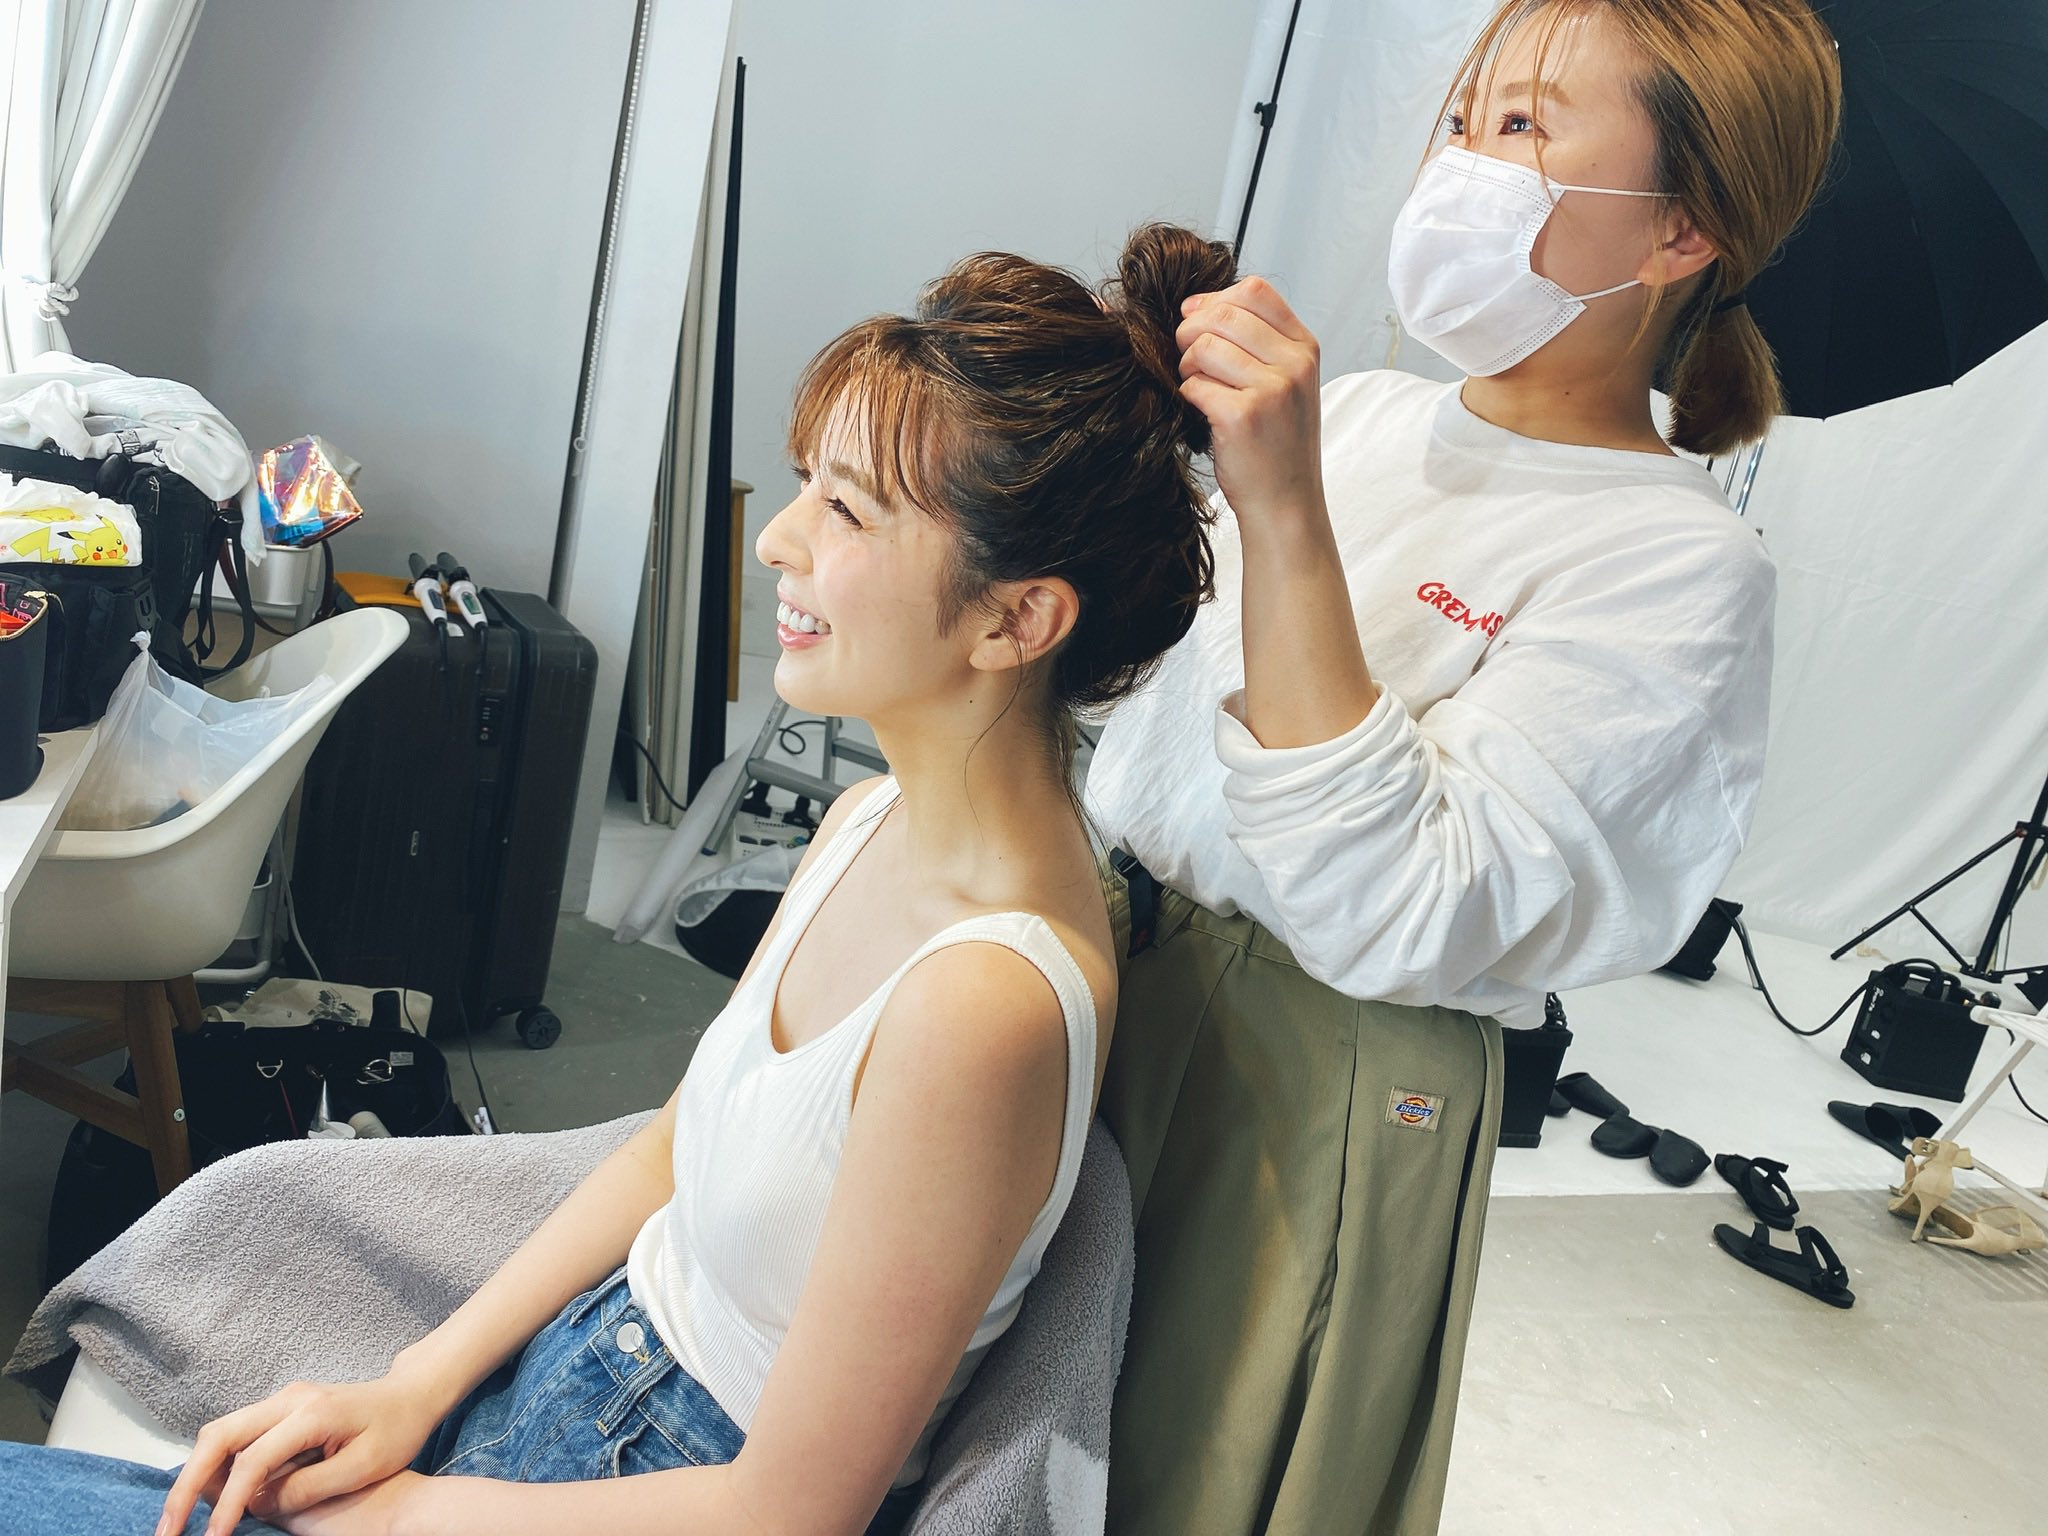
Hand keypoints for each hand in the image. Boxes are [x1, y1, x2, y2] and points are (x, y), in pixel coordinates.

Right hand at [156, 1374, 447, 1535]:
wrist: (411, 1395)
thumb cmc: (397, 1431)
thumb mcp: (363, 1467)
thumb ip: (309, 1487)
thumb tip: (255, 1504)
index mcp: (311, 1413)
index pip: (253, 1461)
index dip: (229, 1503)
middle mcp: (288, 1399)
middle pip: (218, 1436)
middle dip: (188, 1484)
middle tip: (168, 1529)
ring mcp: (281, 1400)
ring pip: (220, 1432)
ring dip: (195, 1474)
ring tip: (178, 1519)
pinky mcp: (280, 1409)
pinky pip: (236, 1434)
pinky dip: (214, 1464)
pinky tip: (206, 1497)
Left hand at [1175, 276, 1326, 527]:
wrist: (1286, 503)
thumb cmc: (1277, 445)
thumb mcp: (1285, 384)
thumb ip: (1254, 342)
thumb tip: (1195, 305)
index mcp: (1305, 348)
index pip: (1255, 291)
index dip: (1215, 299)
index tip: (1196, 317)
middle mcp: (1294, 364)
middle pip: (1224, 314)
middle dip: (1191, 331)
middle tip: (1188, 359)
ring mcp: (1272, 389)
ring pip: (1204, 346)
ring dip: (1187, 365)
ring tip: (1196, 387)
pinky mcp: (1243, 416)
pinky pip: (1195, 384)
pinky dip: (1188, 396)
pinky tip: (1202, 412)